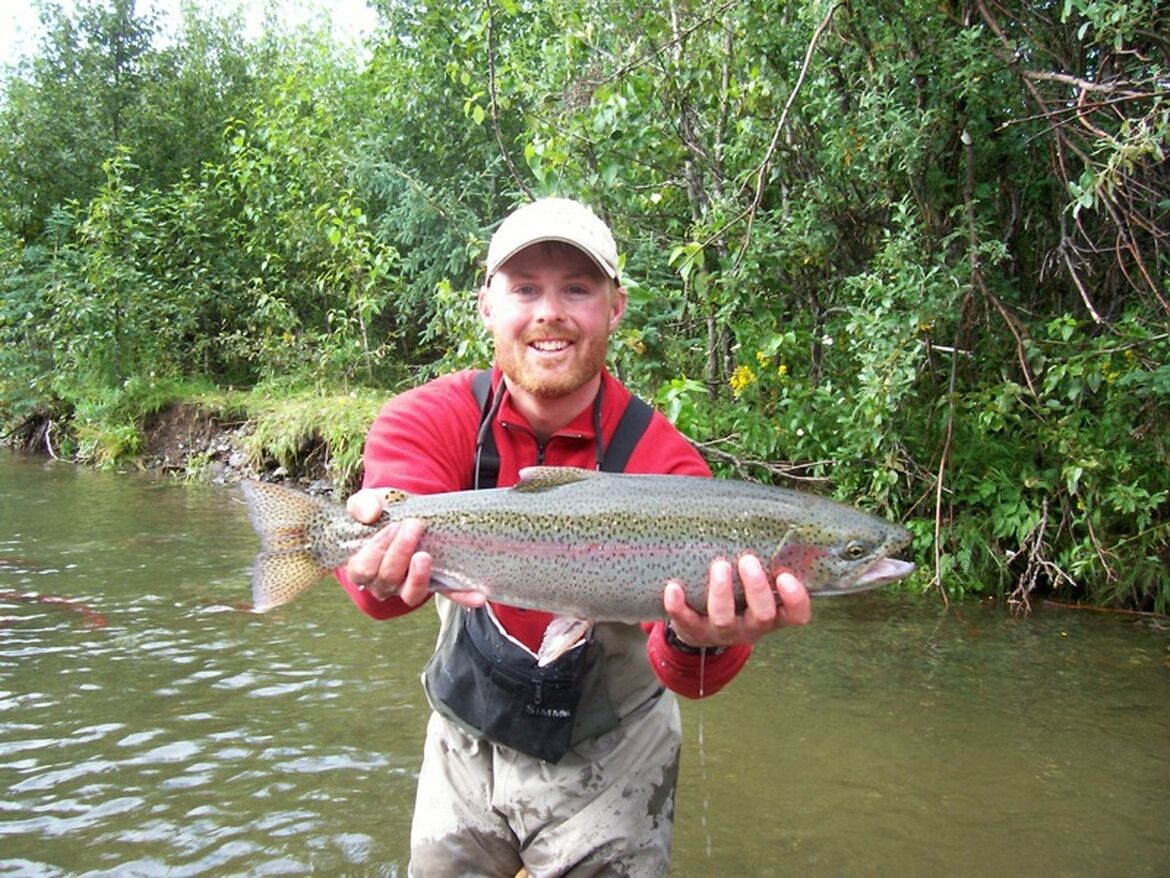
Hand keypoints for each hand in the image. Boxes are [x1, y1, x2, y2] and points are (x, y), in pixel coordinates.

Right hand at [343, 488, 484, 608]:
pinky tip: (477, 596)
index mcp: (363, 566)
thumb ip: (363, 505)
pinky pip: (448, 594)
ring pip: (411, 594)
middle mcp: (384, 583)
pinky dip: (462, 597)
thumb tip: (370, 513)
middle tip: (414, 527)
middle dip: (400, 553)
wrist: (407, 512)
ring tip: (426, 557)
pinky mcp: (436, 584)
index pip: (363, 569)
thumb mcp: (370, 501)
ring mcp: (410, 586)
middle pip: (387, 579)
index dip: (376, 551)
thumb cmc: (382, 511)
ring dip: (419, 578)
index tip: (393, 526)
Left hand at [663, 555, 810, 648]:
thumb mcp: (757, 588)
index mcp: (773, 615)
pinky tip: (674, 587)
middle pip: (762, 615)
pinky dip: (678, 605)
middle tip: (748, 561)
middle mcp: (751, 627)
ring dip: (721, 592)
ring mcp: (722, 632)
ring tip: (720, 566)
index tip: (786, 576)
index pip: (796, 614)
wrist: (702, 630)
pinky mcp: (694, 631)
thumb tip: (787, 525)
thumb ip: (771, 564)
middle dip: (756, 588)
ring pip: (724, 619)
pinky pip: (685, 621)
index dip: (795, 599)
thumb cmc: (738, 598)